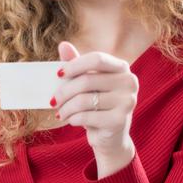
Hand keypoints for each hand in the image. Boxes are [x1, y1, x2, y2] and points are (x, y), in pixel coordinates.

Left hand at [53, 41, 138, 177]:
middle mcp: (129, 82)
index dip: (75, 65)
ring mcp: (127, 102)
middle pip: (87, 80)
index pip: (97, 59)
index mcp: (122, 68)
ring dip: (66, 108)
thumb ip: (77, 64)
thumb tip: (63, 45)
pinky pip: (86, 116)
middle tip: (53, 101)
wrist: (111, 137)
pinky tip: (71, 120)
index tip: (58, 75)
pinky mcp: (120, 120)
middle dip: (64, 92)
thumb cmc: (98, 105)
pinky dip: (73, 119)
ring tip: (60, 113)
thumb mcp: (88, 84)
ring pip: (84, 100)